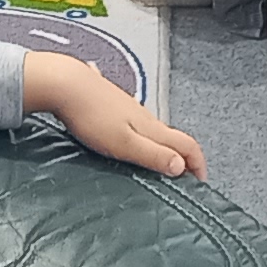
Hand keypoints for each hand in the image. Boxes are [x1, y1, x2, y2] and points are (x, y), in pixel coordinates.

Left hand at [26, 52, 203, 176]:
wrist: (65, 84)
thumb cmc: (92, 116)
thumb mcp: (125, 143)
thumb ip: (154, 155)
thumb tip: (182, 167)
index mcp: (152, 127)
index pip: (188, 145)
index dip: (199, 164)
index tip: (201, 182)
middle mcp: (145, 116)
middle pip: (174, 137)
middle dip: (183, 157)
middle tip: (182, 179)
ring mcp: (128, 108)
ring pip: (154, 130)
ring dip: (162, 147)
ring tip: (157, 164)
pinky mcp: (111, 105)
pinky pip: (133, 123)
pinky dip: (140, 136)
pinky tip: (128, 139)